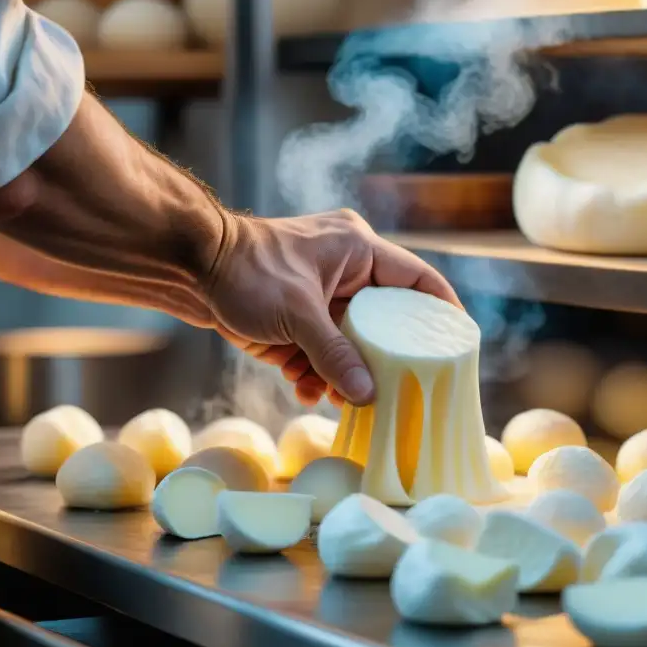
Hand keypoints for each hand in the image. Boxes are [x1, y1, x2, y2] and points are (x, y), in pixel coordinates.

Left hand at [205, 209, 460, 406]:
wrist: (188, 268)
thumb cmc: (245, 273)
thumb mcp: (296, 316)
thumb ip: (335, 355)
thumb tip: (369, 396)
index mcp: (359, 250)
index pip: (418, 281)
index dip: (443, 312)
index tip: (459, 346)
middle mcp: (348, 270)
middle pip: (386, 321)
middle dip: (382, 358)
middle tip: (394, 389)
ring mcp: (324, 294)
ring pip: (353, 341)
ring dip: (343, 370)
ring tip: (335, 397)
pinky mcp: (301, 316)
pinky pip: (323, 349)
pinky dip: (316, 371)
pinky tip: (305, 389)